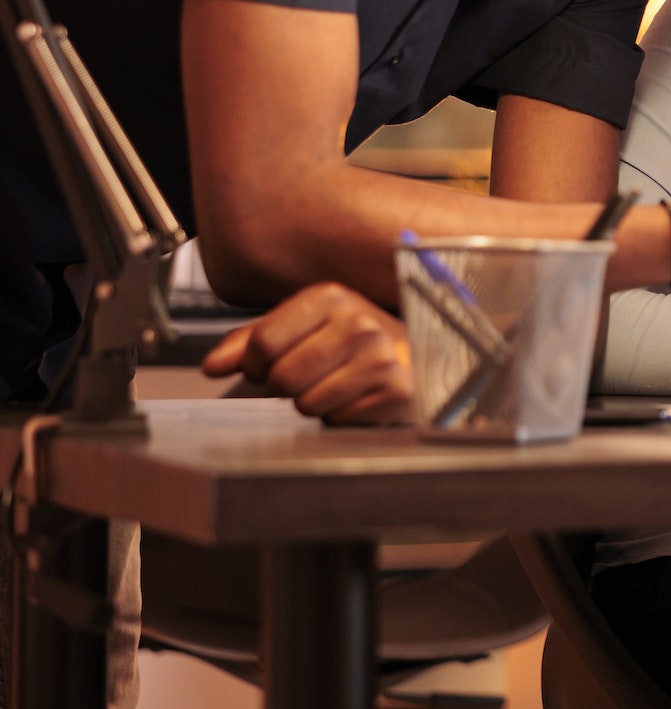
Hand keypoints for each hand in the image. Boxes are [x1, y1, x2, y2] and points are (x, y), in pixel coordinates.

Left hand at [202, 282, 412, 424]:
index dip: (253, 364)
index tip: (266, 364)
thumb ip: (250, 341)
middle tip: (303, 376)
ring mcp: (381, 357)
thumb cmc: (347, 341)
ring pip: (307, 403)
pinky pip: (336, 419)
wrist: (413, 353)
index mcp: (330, 296)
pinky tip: (354, 396)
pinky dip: (337, 415)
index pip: (263, 343)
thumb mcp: (299, 326)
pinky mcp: (396, 391)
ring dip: (311, 401)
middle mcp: (360, 322)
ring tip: (332, 383)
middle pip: (282, 377)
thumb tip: (212, 366)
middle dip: (282, 385)